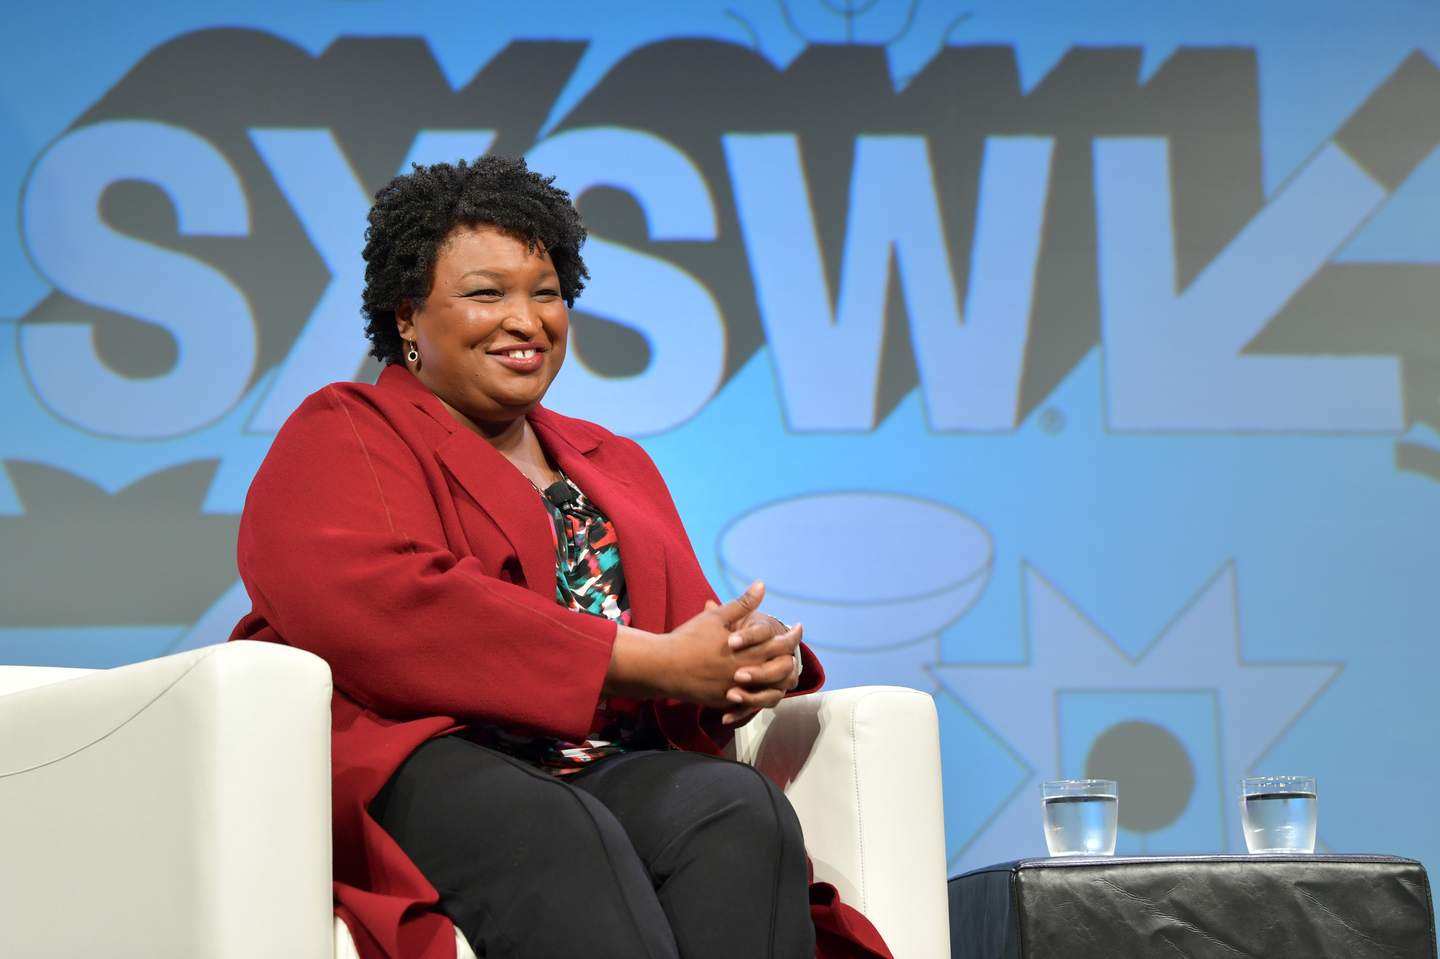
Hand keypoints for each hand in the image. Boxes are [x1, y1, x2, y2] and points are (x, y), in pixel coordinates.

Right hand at [601, 582, 800, 722]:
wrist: (664, 667)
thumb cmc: (689, 638)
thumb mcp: (716, 617)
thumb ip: (743, 604)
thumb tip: (762, 585)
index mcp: (748, 650)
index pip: (781, 644)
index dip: (793, 636)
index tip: (799, 627)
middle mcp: (747, 672)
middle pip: (780, 668)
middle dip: (791, 656)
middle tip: (795, 649)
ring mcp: (737, 689)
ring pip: (770, 689)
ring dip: (779, 679)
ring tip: (783, 669)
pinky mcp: (726, 701)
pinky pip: (750, 702)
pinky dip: (759, 694)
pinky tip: (762, 686)